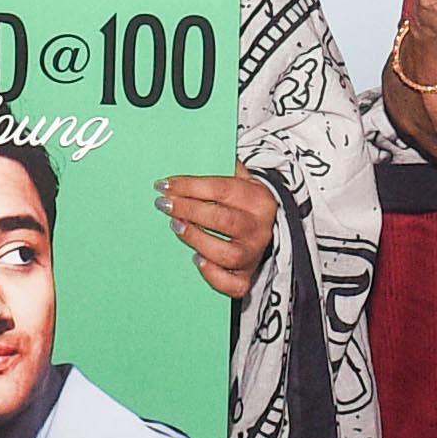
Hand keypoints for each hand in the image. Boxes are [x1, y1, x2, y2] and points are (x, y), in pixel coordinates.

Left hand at [160, 170, 277, 298]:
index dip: (190, 186)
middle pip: (222, 220)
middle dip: (188, 210)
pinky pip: (232, 284)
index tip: (165, 185)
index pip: (222, 189)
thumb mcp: (244, 180)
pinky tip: (196, 260)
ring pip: (225, 253)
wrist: (272, 230)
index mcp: (259, 200)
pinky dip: (212, 275)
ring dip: (196, 239)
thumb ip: (224, 169)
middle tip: (164, 204)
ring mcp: (253, 255)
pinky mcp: (247, 277)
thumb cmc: (245, 203)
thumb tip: (191, 153)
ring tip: (176, 226)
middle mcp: (259, 229)